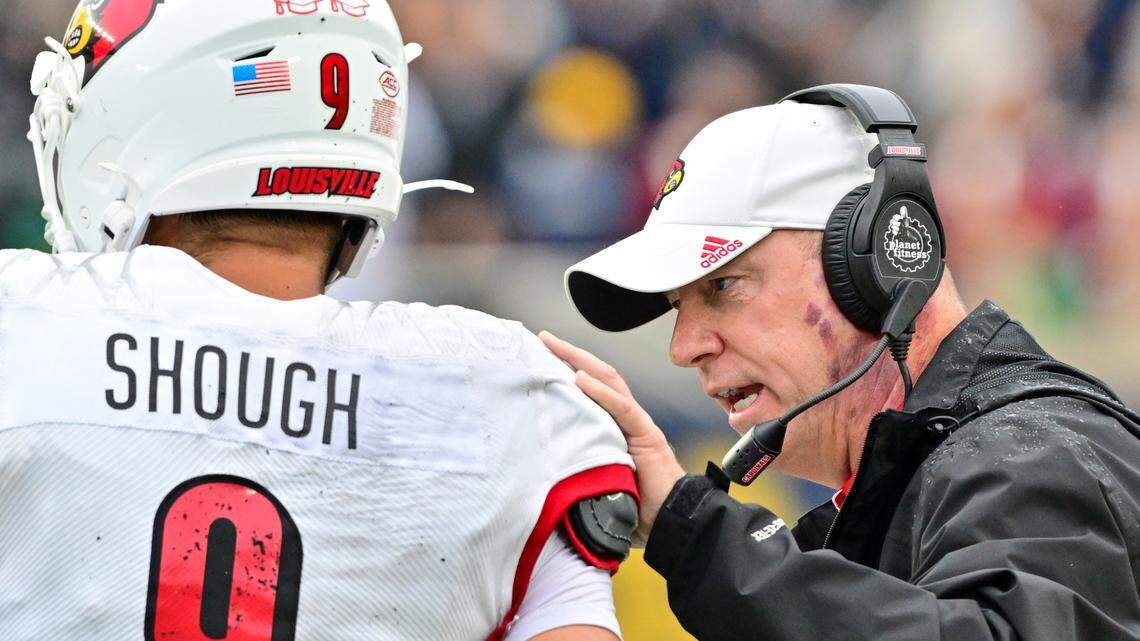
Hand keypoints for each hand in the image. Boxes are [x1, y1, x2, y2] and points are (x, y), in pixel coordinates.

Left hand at [539, 331, 685, 543]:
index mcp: (616, 427)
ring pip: (609, 381)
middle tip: (542, 338)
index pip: (592, 388)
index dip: (569, 369)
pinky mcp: (647, 436)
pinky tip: (579, 378)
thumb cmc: (636, 510)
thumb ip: (578, 467)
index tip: (541, 356)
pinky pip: (622, 408)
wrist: (673, 524)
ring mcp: (638, 425)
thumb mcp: (597, 481)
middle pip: (598, 375)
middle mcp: (627, 419)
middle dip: (570, 354)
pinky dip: (600, 391)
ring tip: (554, 346)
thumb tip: (542, 471)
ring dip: (580, 361)